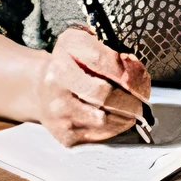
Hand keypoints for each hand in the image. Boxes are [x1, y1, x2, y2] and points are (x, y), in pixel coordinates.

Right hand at [33, 26, 151, 147]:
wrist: (38, 90)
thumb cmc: (69, 64)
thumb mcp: (82, 46)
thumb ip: (108, 51)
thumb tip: (131, 64)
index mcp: (62, 58)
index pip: (99, 62)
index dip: (124, 68)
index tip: (139, 74)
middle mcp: (56, 86)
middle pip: (103, 94)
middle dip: (130, 96)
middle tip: (142, 98)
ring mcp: (59, 113)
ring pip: (103, 119)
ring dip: (127, 114)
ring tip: (135, 109)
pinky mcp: (64, 134)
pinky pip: (99, 134)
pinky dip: (116, 127)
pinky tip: (121, 118)